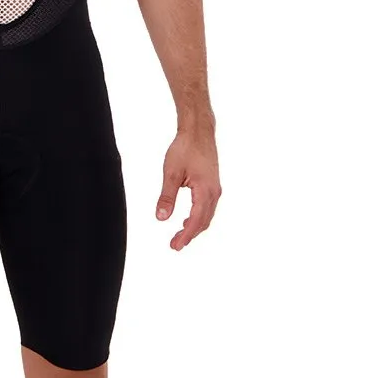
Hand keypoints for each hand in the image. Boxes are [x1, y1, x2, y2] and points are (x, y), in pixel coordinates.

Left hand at [156, 126, 221, 250]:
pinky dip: (198, 217)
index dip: (185, 236)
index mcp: (205, 191)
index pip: (195, 221)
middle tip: (175, 245)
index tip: (175, 246)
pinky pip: (208, 207)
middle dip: (190, 235)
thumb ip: (167, 197)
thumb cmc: (185, 148)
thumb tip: (161, 218)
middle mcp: (214, 193)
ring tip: (180, 236)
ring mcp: (215, 189)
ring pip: (207, 215)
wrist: (198, 132)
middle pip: (203, 221)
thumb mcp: (171, 173)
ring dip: (195, 227)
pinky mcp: (213, 184)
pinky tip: (187, 219)